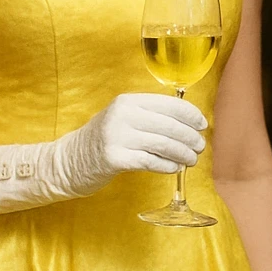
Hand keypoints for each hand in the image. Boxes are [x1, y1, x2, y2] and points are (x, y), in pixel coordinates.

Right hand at [89, 93, 207, 177]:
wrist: (69, 160)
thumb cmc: (103, 139)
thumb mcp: (123, 118)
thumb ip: (149, 116)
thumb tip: (188, 124)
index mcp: (128, 101)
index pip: (169, 104)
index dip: (190, 115)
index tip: (202, 125)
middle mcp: (122, 115)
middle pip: (169, 125)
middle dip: (190, 137)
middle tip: (200, 146)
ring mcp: (117, 136)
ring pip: (162, 144)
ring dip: (182, 154)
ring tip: (191, 160)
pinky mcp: (113, 158)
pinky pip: (150, 162)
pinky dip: (167, 166)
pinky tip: (174, 168)